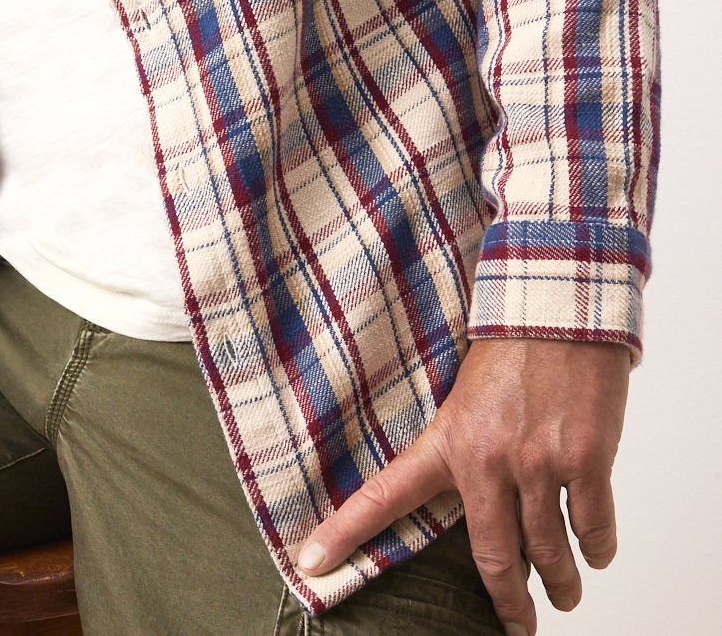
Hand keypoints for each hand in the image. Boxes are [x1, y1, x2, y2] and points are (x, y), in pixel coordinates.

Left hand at [295, 338, 629, 634]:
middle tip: (517, 626)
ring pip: (550, 553)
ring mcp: (538, 462)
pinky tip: (595, 551)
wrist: (557, 304)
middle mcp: (489, 460)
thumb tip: (478, 499)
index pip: (385, 495)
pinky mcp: (585, 459)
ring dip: (561, 583)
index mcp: (448, 442)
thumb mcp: (467, 397)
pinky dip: (597, 547)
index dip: (347, 534)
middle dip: (509, 604)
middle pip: (495, 560)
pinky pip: (593, 528)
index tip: (311, 566)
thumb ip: (466, 449)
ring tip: (564, 594)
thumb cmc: (511, 347)